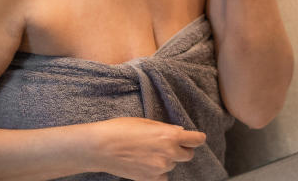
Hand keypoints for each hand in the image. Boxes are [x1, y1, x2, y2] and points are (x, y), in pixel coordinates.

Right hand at [90, 117, 205, 180]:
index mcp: (171, 136)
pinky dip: (158, 172)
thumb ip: (167, 129)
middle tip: (168, 145)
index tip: (195, 139)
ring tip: (149, 153)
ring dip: (167, 160)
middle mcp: (169, 153)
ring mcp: (160, 168)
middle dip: (182, 149)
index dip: (196, 139)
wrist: (100, 148)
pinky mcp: (149, 179)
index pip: (197, 140)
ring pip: (173, 165)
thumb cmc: (121, 129)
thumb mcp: (147, 122)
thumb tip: (180, 132)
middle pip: (188, 155)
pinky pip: (162, 177)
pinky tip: (146, 165)